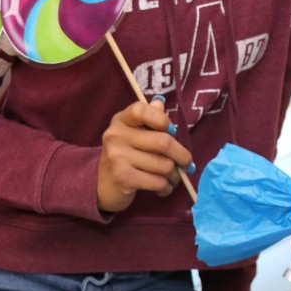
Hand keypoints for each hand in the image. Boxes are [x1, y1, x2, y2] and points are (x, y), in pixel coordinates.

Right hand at [97, 98, 192, 212]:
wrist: (103, 185)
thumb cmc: (126, 155)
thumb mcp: (133, 133)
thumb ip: (148, 118)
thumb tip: (160, 103)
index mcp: (121, 120)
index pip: (141, 110)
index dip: (161, 119)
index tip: (172, 132)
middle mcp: (116, 136)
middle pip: (162, 142)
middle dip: (181, 155)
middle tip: (187, 164)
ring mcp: (118, 157)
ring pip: (163, 165)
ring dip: (175, 175)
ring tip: (174, 177)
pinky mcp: (123, 178)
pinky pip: (157, 182)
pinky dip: (166, 187)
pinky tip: (164, 187)